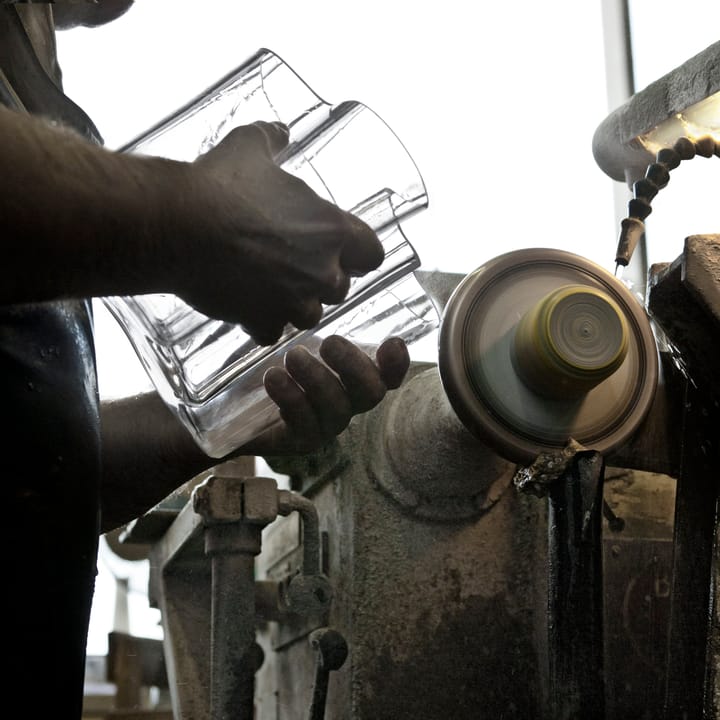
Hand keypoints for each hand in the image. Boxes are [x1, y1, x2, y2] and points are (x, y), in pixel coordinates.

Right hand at [179, 121, 383, 344]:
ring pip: (309, 315)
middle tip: (292, 266)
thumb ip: (272, 139)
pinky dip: (258, 322)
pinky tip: (243, 306)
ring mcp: (293, 301)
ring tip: (267, 288)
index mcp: (333, 230)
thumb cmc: (220, 184)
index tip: (341, 251)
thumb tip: (281, 130)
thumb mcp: (249, 148)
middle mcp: (322, 271)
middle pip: (339, 288)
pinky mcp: (262, 321)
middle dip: (319, 281)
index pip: (372, 255)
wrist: (179, 224)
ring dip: (292, 304)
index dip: (357, 254)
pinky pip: (270, 331)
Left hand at [240, 335, 409, 454]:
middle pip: (371, 393)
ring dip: (317, 379)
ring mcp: (325, 425)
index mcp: (351, 378)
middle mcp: (346, 403)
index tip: (392, 343)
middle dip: (353, 366)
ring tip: (292, 356)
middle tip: (329, 342)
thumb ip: (311, 320)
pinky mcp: (299, 441)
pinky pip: (306, 424)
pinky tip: (274, 378)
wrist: (226, 405)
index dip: (397, 364)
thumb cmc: (266, 363)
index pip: (387, 376)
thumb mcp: (288, 337)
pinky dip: (292, 398)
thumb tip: (318, 284)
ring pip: (337, 407)